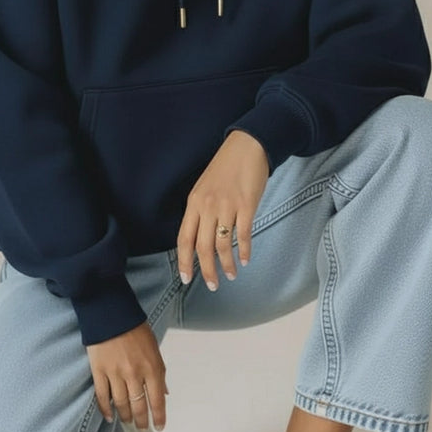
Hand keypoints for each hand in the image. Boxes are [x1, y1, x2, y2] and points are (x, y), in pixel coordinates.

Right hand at [86, 321, 167, 429]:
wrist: (111, 315)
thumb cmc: (136, 330)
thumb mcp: (155, 349)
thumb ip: (159, 372)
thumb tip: (165, 392)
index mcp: (152, 367)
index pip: (158, 399)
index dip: (159, 416)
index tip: (159, 426)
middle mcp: (135, 374)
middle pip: (139, 405)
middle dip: (142, 420)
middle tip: (142, 427)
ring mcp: (115, 374)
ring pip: (121, 404)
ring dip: (126, 416)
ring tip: (128, 421)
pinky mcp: (99, 371)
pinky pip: (102, 396)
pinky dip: (106, 409)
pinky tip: (110, 417)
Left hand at [178, 129, 268, 290]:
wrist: (248, 146)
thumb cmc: (227, 166)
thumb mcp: (204, 187)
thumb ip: (201, 210)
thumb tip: (201, 237)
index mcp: (194, 202)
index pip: (184, 239)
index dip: (184, 262)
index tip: (186, 279)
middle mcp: (207, 206)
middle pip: (203, 247)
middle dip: (206, 270)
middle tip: (213, 285)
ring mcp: (227, 206)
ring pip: (223, 245)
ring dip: (226, 264)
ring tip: (231, 275)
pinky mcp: (246, 205)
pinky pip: (243, 234)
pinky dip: (244, 250)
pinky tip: (245, 259)